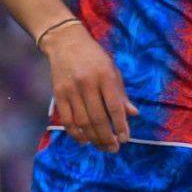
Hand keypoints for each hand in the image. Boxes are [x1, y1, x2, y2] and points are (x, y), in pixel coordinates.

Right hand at [43, 23, 135, 150]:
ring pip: (82, 122)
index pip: (114, 107)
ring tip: (102, 146)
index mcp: (105, 76)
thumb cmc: (95, 58)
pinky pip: (67, 119)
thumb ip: (121, 94)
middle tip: (114, 148)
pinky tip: (84, 140)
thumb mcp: (113, 71)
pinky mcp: (58, 94)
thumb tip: (133, 115)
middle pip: (98, 118)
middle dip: (107, 137)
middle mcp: (87, 83)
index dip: (121, 125)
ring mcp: (71, 89)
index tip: (125, 139)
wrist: (66, 42)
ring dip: (93, 138)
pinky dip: (75, 133)